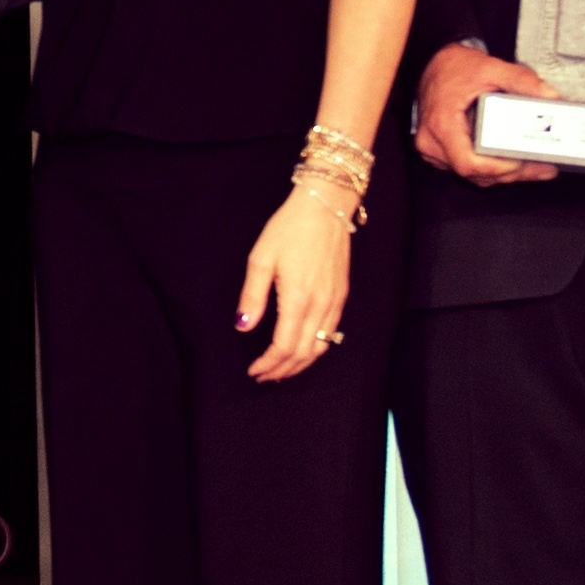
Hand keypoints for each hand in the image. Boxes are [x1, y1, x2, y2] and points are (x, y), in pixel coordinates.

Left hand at [234, 179, 357, 380]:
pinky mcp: (341, 296)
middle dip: (282, 370)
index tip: (254, 370)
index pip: (284, 347)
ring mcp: (335, 302)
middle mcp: (321, 305)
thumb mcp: (261, 258)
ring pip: (320, 347)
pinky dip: (315, 349)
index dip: (268, 364)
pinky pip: (330, 333)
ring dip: (300, 364)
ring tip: (281, 370)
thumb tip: (243, 326)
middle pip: (303, 353)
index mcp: (298, 298)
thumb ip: (252, 296)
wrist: (325, 208)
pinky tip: (302, 349)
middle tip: (264, 376)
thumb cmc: (290, 228)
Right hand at [416, 41, 560, 184]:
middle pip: (476, 174)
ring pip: (474, 175)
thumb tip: (549, 96)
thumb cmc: (453, 68)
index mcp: (442, 124)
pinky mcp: (442, 153)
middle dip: (512, 173)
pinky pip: (469, 168)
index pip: (469, 163)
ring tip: (536, 166)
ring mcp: (436, 150)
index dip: (498, 169)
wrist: (435, 65)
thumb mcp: (490, 68)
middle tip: (543, 168)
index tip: (522, 162)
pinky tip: (515, 162)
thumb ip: (522, 80)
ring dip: (504, 174)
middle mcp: (434, 142)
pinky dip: (492, 168)